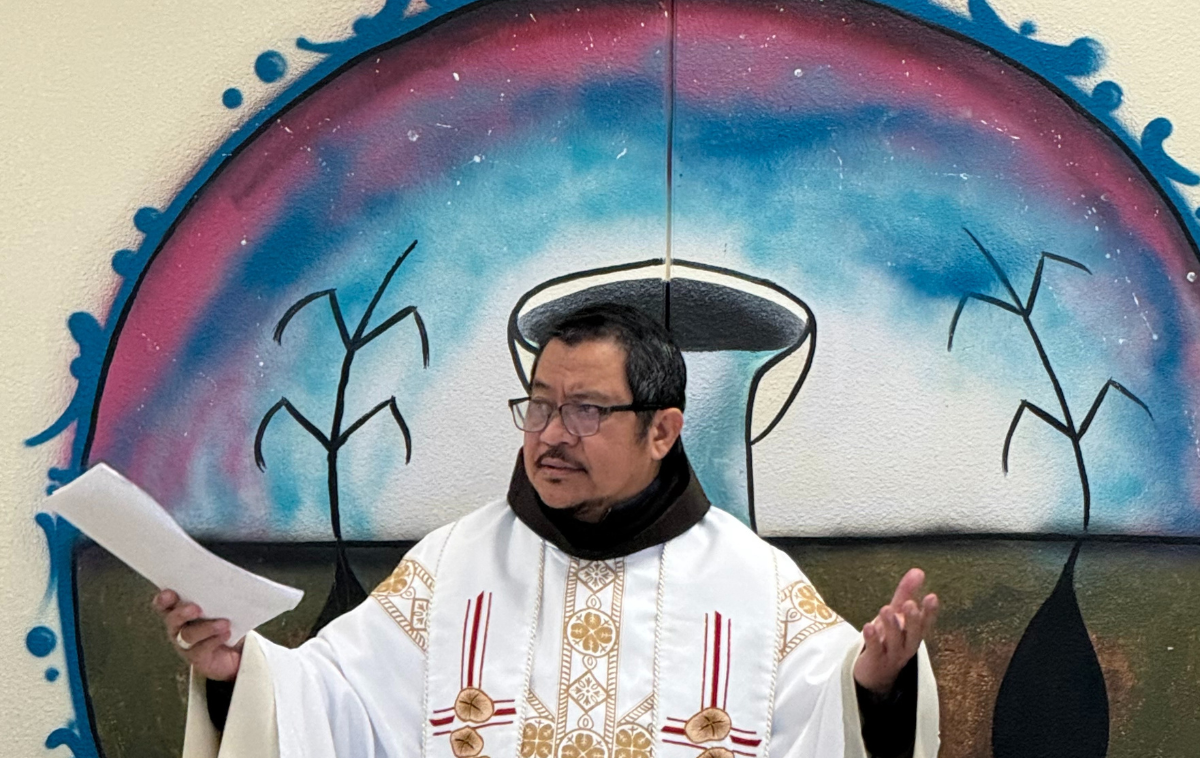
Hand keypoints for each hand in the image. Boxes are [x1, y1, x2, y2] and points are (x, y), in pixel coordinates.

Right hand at [153, 589, 242, 681]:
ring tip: (224, 623)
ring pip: (188, 635)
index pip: (165, 603)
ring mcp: (185, 644)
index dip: (163, 599)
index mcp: (179, 610)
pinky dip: (215, 639)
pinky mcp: (197, 657)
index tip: (169, 593)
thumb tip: (230, 587)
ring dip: (207, 628)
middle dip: (182, 613)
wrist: (233, 652)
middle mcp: (178, 627)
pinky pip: (202, 649)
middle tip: (196, 608)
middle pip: (173, 619)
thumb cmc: (223, 622)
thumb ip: (217, 597)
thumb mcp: (220, 607)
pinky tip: (227, 633)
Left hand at [853, 568, 938, 694]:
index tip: (932, 597)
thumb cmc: (888, 640)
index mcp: (914, 634)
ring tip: (886, 610)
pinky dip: (872, 640)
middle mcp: (907, 646)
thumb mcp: (896, 615)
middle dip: (912, 620)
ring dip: (891, 626)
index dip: (929, 612)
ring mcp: (892, 656)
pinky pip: (875, 651)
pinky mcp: (875, 662)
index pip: (926, 623)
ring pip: (894, 642)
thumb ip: (906, 593)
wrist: (875, 674)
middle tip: (910, 605)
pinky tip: (868, 627)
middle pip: (912, 634)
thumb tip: (919, 570)